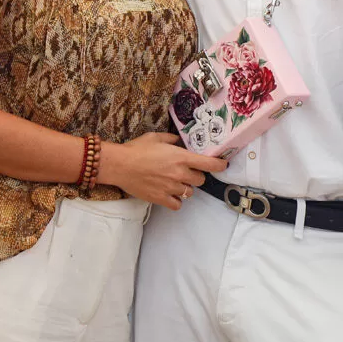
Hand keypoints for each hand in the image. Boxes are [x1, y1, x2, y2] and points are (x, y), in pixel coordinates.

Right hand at [96, 132, 225, 209]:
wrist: (119, 165)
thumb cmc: (136, 149)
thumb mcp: (155, 137)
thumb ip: (171, 139)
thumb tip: (178, 142)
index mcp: (180, 157)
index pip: (209, 164)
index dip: (219, 165)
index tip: (223, 165)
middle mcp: (179, 174)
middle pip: (201, 180)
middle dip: (196, 175)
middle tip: (185, 171)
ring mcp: (171, 188)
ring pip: (190, 192)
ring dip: (185, 187)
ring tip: (174, 182)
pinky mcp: (161, 199)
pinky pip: (178, 204)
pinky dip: (176, 200)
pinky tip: (169, 194)